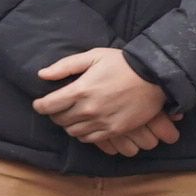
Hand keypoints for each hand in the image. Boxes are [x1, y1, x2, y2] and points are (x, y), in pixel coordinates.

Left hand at [34, 46, 174, 154]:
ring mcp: (101, 122)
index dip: (40, 105)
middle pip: (59, 120)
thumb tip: (42, 74)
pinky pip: (90, 139)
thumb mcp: (93, 57)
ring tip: (73, 117)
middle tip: (59, 108)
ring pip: (73, 132)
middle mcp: (88, 109)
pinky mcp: (114, 130)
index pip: (48, 105)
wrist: (154, 76)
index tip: (40, 103)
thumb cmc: (122, 63)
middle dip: (55, 114)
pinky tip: (87, 125)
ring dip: (69, 125)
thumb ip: (66, 66)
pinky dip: (84, 134)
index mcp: (80, 90)